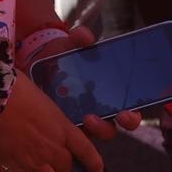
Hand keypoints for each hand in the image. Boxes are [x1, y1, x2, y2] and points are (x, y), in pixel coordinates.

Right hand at [0, 75, 103, 171]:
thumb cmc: (14, 87)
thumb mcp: (39, 96)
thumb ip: (44, 111)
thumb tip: (39, 111)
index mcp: (62, 127)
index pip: (85, 149)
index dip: (92, 161)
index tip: (97, 170)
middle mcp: (53, 148)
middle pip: (65, 166)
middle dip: (61, 166)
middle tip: (54, 165)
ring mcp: (34, 160)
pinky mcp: (13, 167)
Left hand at [45, 26, 143, 141]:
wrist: (40, 60)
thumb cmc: (66, 55)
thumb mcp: (72, 44)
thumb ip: (80, 38)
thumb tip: (84, 36)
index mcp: (110, 96)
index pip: (129, 111)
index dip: (132, 116)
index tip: (127, 113)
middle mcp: (97, 112)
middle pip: (111, 129)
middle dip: (109, 127)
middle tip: (105, 118)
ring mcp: (77, 119)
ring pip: (90, 135)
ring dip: (91, 129)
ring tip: (85, 118)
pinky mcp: (60, 122)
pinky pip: (67, 132)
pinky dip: (66, 129)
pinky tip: (59, 119)